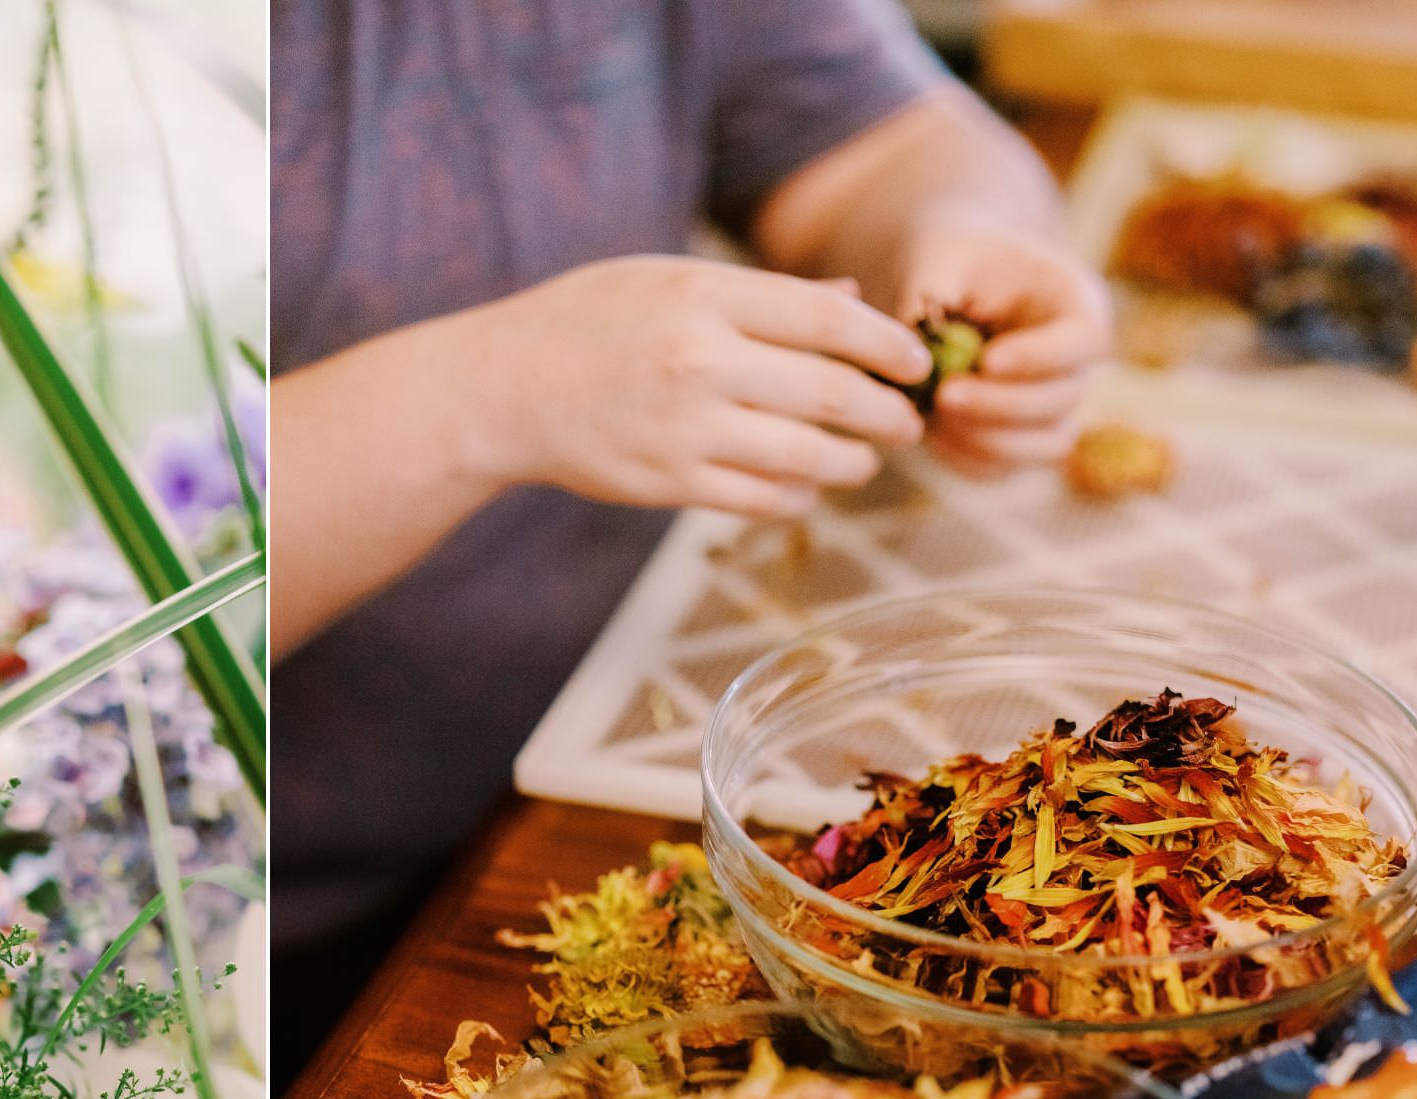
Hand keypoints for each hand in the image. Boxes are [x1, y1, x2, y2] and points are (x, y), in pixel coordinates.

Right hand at [475, 256, 928, 519]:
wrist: (500, 389)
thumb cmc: (585, 323)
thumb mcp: (667, 280)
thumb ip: (760, 294)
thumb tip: (852, 305)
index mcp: (704, 297)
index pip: (828, 321)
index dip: (889, 345)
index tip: (916, 364)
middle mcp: (699, 362)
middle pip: (830, 392)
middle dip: (886, 413)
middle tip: (907, 423)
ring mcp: (683, 428)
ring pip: (803, 456)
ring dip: (851, 464)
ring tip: (863, 462)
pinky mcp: (665, 482)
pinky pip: (757, 499)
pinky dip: (796, 498)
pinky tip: (805, 489)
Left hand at [898, 217, 1111, 471]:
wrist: (949, 285)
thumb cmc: (951, 261)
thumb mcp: (942, 255)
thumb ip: (932, 290)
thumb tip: (911, 349)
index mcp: (1076, 304)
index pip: (1086, 340)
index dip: (1041, 357)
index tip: (988, 359)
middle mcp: (1077, 362)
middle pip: (1065, 399)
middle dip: (1003, 405)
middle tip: (945, 395)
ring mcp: (1054, 406)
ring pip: (1047, 446)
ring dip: (990, 442)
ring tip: (936, 418)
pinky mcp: (1019, 439)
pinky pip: (1007, 467)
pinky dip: (970, 460)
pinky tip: (931, 435)